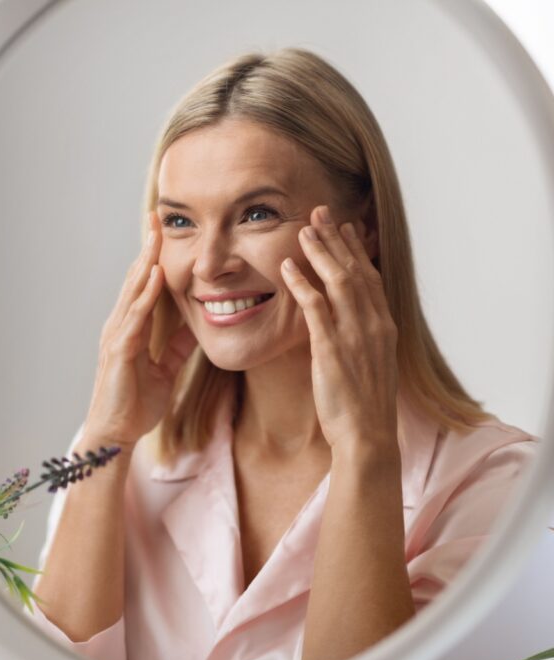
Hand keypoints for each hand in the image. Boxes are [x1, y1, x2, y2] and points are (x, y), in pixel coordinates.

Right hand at [82, 212, 197, 450]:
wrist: (115, 434)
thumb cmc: (136, 404)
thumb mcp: (165, 371)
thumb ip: (177, 347)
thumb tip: (194, 328)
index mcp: (129, 329)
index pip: (142, 286)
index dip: (153, 258)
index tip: (164, 233)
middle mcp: (119, 326)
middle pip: (134, 279)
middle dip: (147, 248)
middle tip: (157, 217)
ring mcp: (117, 337)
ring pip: (133, 291)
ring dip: (146, 262)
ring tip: (156, 235)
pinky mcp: (120, 352)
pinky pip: (135, 317)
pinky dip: (145, 295)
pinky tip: (156, 276)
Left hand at [280, 205, 398, 460]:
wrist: (367, 436)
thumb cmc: (363, 406)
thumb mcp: (368, 365)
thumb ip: (359, 339)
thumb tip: (343, 324)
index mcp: (384, 327)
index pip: (371, 277)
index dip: (357, 250)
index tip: (346, 227)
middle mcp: (373, 325)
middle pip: (355, 270)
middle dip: (337, 239)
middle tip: (320, 212)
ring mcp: (354, 335)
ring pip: (338, 281)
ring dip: (320, 252)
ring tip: (303, 229)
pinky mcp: (332, 349)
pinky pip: (315, 308)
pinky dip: (301, 284)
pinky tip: (286, 268)